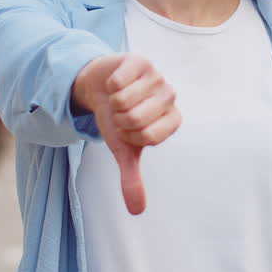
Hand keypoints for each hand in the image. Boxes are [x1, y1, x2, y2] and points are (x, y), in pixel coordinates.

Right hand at [73, 54, 180, 214]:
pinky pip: (118, 82)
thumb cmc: (117, 119)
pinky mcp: (139, 60)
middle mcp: (170, 96)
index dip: (129, 136)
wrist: (100, 89)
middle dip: (119, 120)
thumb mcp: (123, 150)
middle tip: (122, 112)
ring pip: (125, 100)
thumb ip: (132, 178)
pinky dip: (109, 86)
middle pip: (136, 118)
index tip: (129, 130)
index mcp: (172, 120)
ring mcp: (156, 75)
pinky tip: (115, 83)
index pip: (149, 137)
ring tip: (118, 98)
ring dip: (113, 103)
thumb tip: (137, 211)